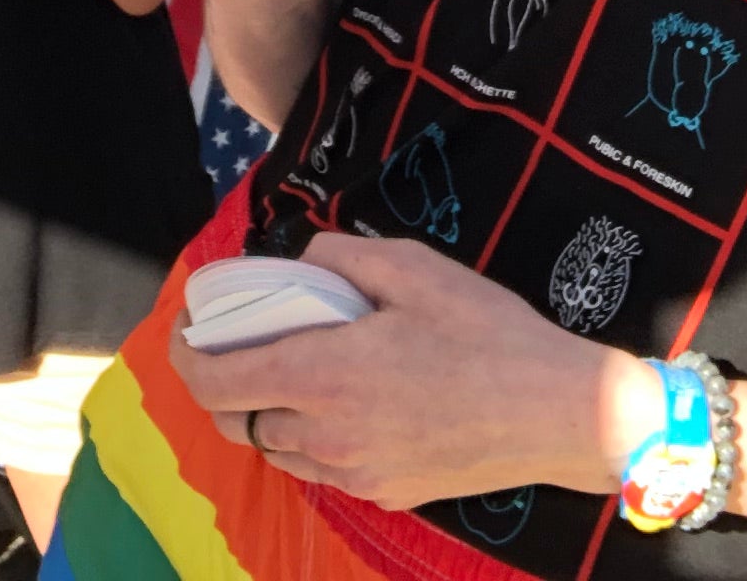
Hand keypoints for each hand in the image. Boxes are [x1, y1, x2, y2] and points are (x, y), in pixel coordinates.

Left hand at [172, 234, 640, 506]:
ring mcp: (357, 473)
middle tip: (237, 345)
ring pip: (277, 450)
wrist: (560, 413)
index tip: (188, 328)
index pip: (216, 380)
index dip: (186, 355)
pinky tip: (344, 405)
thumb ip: (340, 256)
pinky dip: (311, 439)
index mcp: (323, 374)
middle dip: (221, 383)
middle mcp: (327, 434)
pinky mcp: (388, 492)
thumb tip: (301, 252)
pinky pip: (324, 469)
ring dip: (266, 413)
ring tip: (291, 371)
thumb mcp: (413, 269)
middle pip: (236, 420)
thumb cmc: (488, 335)